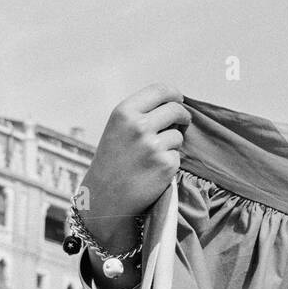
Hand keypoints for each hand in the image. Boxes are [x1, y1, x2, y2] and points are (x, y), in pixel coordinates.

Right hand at [80, 83, 190, 254]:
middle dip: (182, 116)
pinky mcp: (165, 165)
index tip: (178, 99)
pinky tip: (153, 171)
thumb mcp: (117, 129)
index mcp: (124, 112)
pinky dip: (170, 162)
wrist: (105, 198)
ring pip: (178, 135)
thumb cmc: (111, 163)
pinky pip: (178, 156)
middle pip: (176, 110)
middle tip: (182, 123)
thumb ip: (140, 114)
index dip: (174, 94)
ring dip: (173, 144)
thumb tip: (174, 104)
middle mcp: (139, 125)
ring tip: (152, 157)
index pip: (160, 90)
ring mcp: (153, 145)